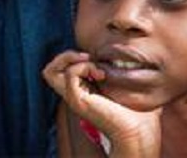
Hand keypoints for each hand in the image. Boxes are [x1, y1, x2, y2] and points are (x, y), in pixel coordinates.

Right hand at [43, 51, 161, 156]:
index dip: (71, 58)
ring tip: (93, 66)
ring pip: (50, 71)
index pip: (58, 70)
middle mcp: (73, 95)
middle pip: (48, 71)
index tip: (95, 60)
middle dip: (65, 56)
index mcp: (80, 91)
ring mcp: (73, 98)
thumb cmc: (136, 111)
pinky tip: (101, 75)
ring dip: (72, 59)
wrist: (138, 130)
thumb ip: (116, 72)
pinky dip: (84, 67)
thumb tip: (131, 57)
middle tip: (88, 59)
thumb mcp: (122, 86)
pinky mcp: (78, 101)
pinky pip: (69, 74)